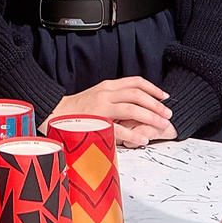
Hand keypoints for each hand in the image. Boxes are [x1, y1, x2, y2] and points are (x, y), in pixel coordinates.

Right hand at [50, 76, 174, 147]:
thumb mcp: (98, 96)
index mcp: (108, 86)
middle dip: (156, 104)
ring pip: (132, 108)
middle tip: (168, 114)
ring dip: (150, 117)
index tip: (165, 96)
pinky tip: (143, 140)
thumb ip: (116, 97)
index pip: (135, 82)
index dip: (153, 88)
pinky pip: (118, 128)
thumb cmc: (78, 109)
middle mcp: (106, 93)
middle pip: (137, 94)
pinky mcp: (96, 121)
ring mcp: (101, 107)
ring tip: (162, 125)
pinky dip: (133, 134)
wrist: (53, 114)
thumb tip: (138, 105)